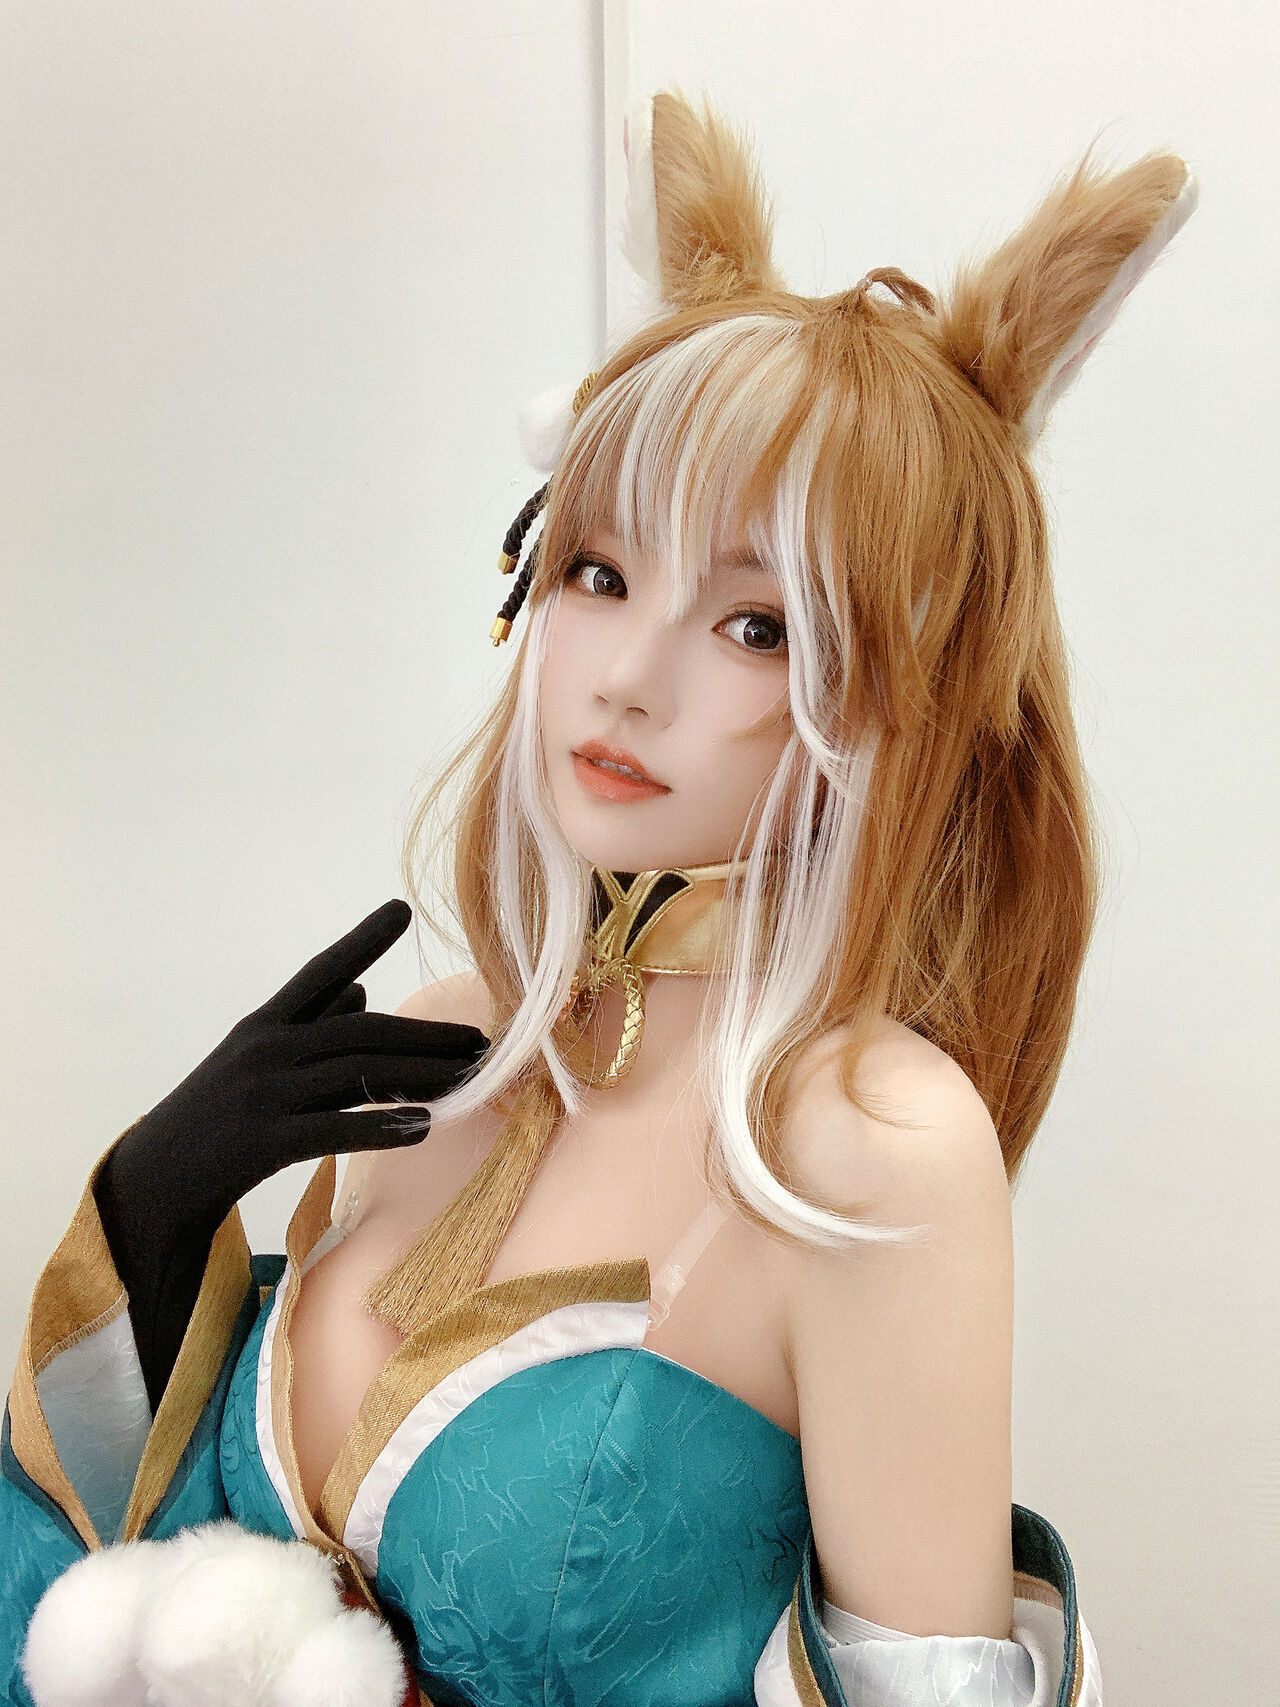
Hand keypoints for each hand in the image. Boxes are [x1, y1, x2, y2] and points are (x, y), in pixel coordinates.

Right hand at [94, 899, 488, 1409]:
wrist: (155, 1184)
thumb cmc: (217, 1119)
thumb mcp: (256, 1061)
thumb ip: (308, 1023)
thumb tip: (363, 990)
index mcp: (263, 1026)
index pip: (320, 973)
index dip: (361, 940)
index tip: (401, 908)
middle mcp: (265, 1050)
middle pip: (359, 1033)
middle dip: (425, 1035)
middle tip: (482, 1040)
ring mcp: (262, 1094)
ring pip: (355, 1076)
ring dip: (420, 1076)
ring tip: (471, 1078)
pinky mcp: (263, 1142)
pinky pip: (332, 1130)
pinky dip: (379, 1125)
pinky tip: (421, 1125)